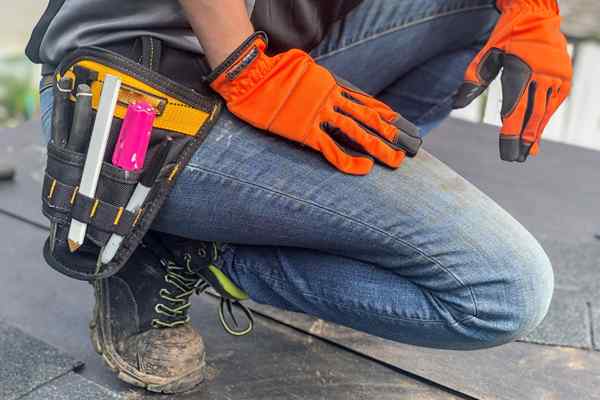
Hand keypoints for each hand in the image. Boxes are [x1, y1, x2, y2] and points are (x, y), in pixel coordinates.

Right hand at [208, 32, 421, 174]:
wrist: (251, 78)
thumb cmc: (274, 72)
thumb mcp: (305, 70)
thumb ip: (320, 82)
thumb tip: (329, 92)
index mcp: (331, 85)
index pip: (365, 102)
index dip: (384, 113)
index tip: (400, 123)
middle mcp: (330, 98)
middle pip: (367, 117)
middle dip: (389, 133)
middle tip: (407, 146)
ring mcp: (319, 114)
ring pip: (356, 132)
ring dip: (378, 146)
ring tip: (395, 160)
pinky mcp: (305, 131)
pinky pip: (331, 149)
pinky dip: (348, 160)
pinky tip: (363, 169)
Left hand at [454, 0, 571, 161]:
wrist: (538, 16)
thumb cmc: (507, 36)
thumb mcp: (487, 54)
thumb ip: (473, 79)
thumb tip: (457, 104)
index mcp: (520, 70)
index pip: (514, 110)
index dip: (510, 134)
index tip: (507, 153)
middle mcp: (542, 75)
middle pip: (531, 116)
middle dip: (523, 141)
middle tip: (515, 160)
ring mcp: (557, 77)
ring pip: (544, 113)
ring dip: (535, 134)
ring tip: (527, 154)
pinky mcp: (565, 79)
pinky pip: (552, 105)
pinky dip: (544, 120)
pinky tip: (537, 135)